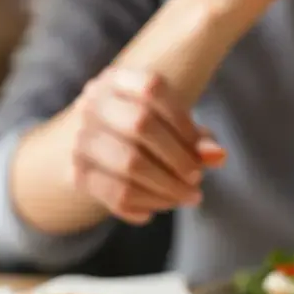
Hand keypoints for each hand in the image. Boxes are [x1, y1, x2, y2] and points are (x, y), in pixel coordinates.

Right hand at [69, 68, 225, 225]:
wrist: (98, 150)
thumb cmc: (147, 134)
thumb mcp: (173, 127)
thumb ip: (197, 139)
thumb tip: (217, 156)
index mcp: (118, 80)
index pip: (152, 88)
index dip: (182, 120)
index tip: (202, 149)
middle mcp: (94, 103)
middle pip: (140, 125)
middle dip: (177, 158)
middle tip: (197, 179)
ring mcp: (81, 137)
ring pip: (129, 163)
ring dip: (166, 187)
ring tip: (188, 197)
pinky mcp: (77, 172)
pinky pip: (116, 193)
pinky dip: (143, 205)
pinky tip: (154, 212)